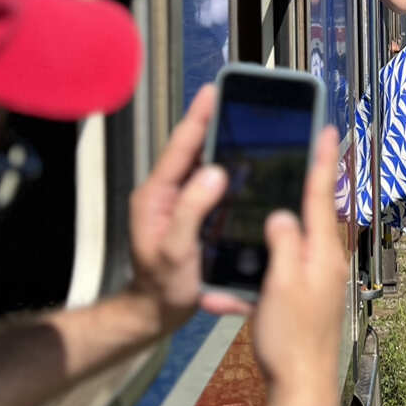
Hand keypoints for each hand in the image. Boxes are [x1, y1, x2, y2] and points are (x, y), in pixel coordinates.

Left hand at [128, 85, 245, 329]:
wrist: (157, 313)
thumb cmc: (162, 286)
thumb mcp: (174, 250)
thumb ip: (190, 210)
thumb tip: (215, 171)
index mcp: (155, 196)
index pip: (179, 148)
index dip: (197, 118)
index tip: (213, 92)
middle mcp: (166, 194)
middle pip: (192, 150)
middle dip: (212, 124)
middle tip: (237, 102)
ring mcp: (179, 204)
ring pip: (202, 165)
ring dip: (222, 145)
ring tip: (247, 126)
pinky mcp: (193, 215)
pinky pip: (211, 185)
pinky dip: (229, 170)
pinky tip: (249, 165)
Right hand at [250, 127, 345, 394]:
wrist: (302, 386)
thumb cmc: (292, 337)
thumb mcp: (282, 284)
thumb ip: (283, 244)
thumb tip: (281, 213)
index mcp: (322, 252)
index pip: (321, 195)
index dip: (321, 161)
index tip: (327, 129)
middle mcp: (325, 261)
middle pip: (312, 212)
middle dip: (304, 182)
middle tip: (301, 149)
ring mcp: (316, 280)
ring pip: (293, 242)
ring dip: (276, 227)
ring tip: (263, 205)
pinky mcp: (304, 298)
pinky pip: (282, 272)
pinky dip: (263, 270)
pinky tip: (238, 281)